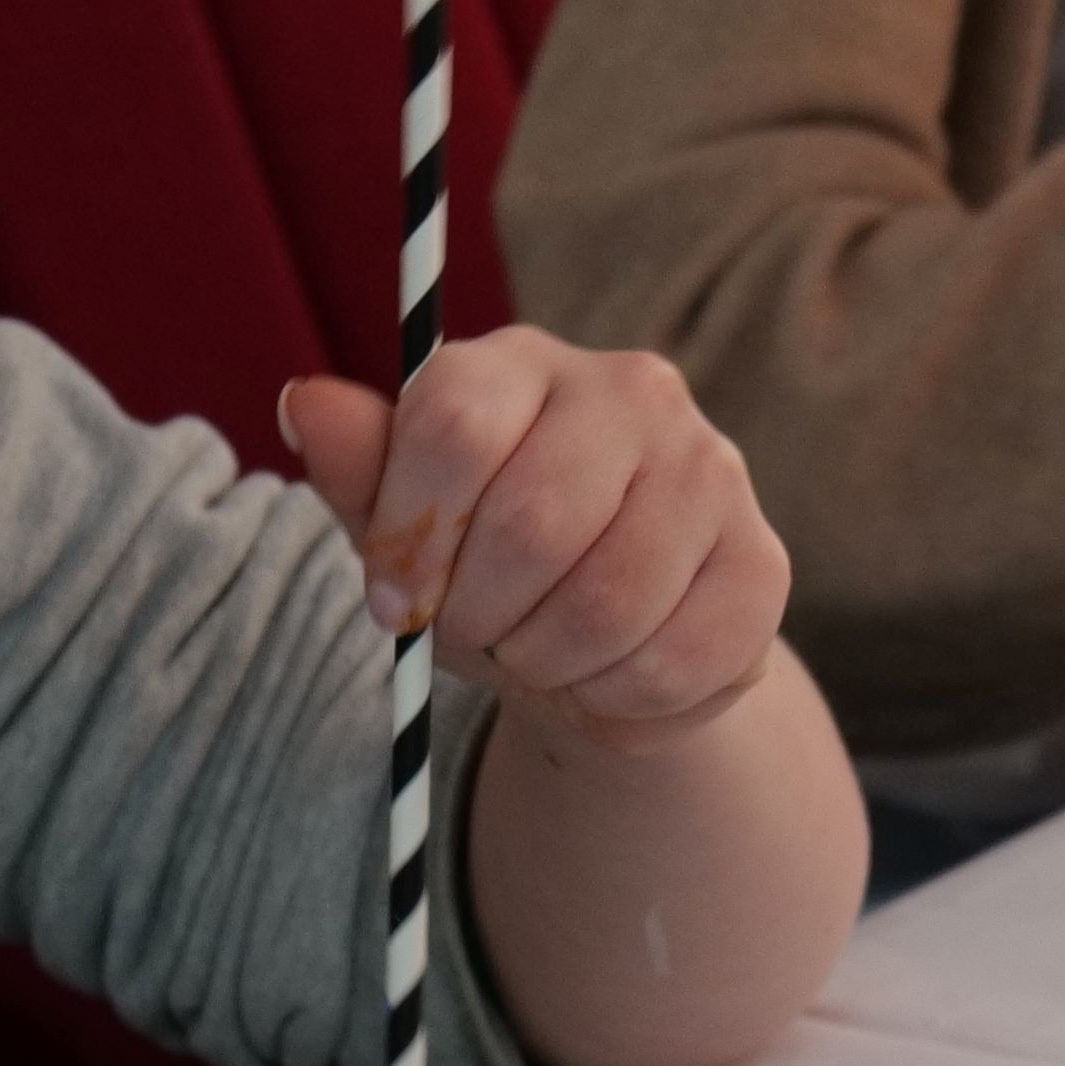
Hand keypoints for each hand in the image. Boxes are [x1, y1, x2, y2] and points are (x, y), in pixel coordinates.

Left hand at [279, 332, 790, 754]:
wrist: (596, 646)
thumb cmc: (484, 569)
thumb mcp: (402, 526)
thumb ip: (357, 470)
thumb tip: (303, 404)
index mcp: (523, 365)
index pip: (456, 426)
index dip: (412, 537)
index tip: (395, 603)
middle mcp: (632, 392)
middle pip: (534, 523)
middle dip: (481, 614)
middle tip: (476, 635)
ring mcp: (711, 471)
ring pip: (607, 604)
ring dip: (547, 664)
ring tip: (539, 655)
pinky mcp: (761, 563)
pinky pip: (673, 663)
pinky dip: (616, 700)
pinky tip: (604, 678)